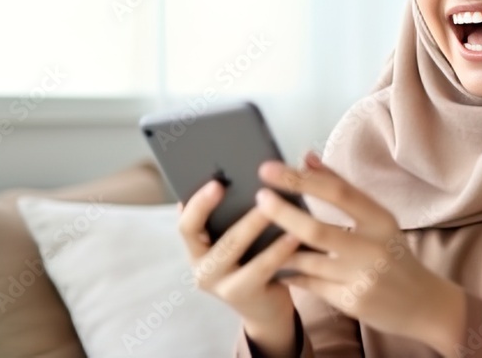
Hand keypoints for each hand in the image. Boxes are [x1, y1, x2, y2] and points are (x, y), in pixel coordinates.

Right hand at [177, 180, 301, 355]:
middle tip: (258, 191)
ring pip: (234, 249)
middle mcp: (202, 267)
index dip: (198, 204)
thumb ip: (233, 213)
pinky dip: (278, 249)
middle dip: (231, 208)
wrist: (266, 308)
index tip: (216, 183)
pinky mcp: (243, 294)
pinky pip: (261, 268)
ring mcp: (220, 284)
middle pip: (212, 236)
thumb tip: (244, 172)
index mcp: (197, 247)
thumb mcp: (238, 239)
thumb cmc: (253, 260)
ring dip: (256, 225)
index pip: (186, 225)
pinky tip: (295, 236)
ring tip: (277, 207)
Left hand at [256, 152, 466, 354]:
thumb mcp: (377, 218)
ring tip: (261, 235)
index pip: (337, 192)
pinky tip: (279, 267)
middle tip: (259, 198)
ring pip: (307, 260)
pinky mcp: (352, 302)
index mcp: (381, 220)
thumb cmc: (393, 253)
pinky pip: (310, 284)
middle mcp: (373, 248)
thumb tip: (306, 157)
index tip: (269, 169)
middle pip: (316, 229)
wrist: (423, 303)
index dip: (300, 180)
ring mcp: (362, 278)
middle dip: (282, 213)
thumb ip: (341, 187)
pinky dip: (291, 274)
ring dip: (280, 248)